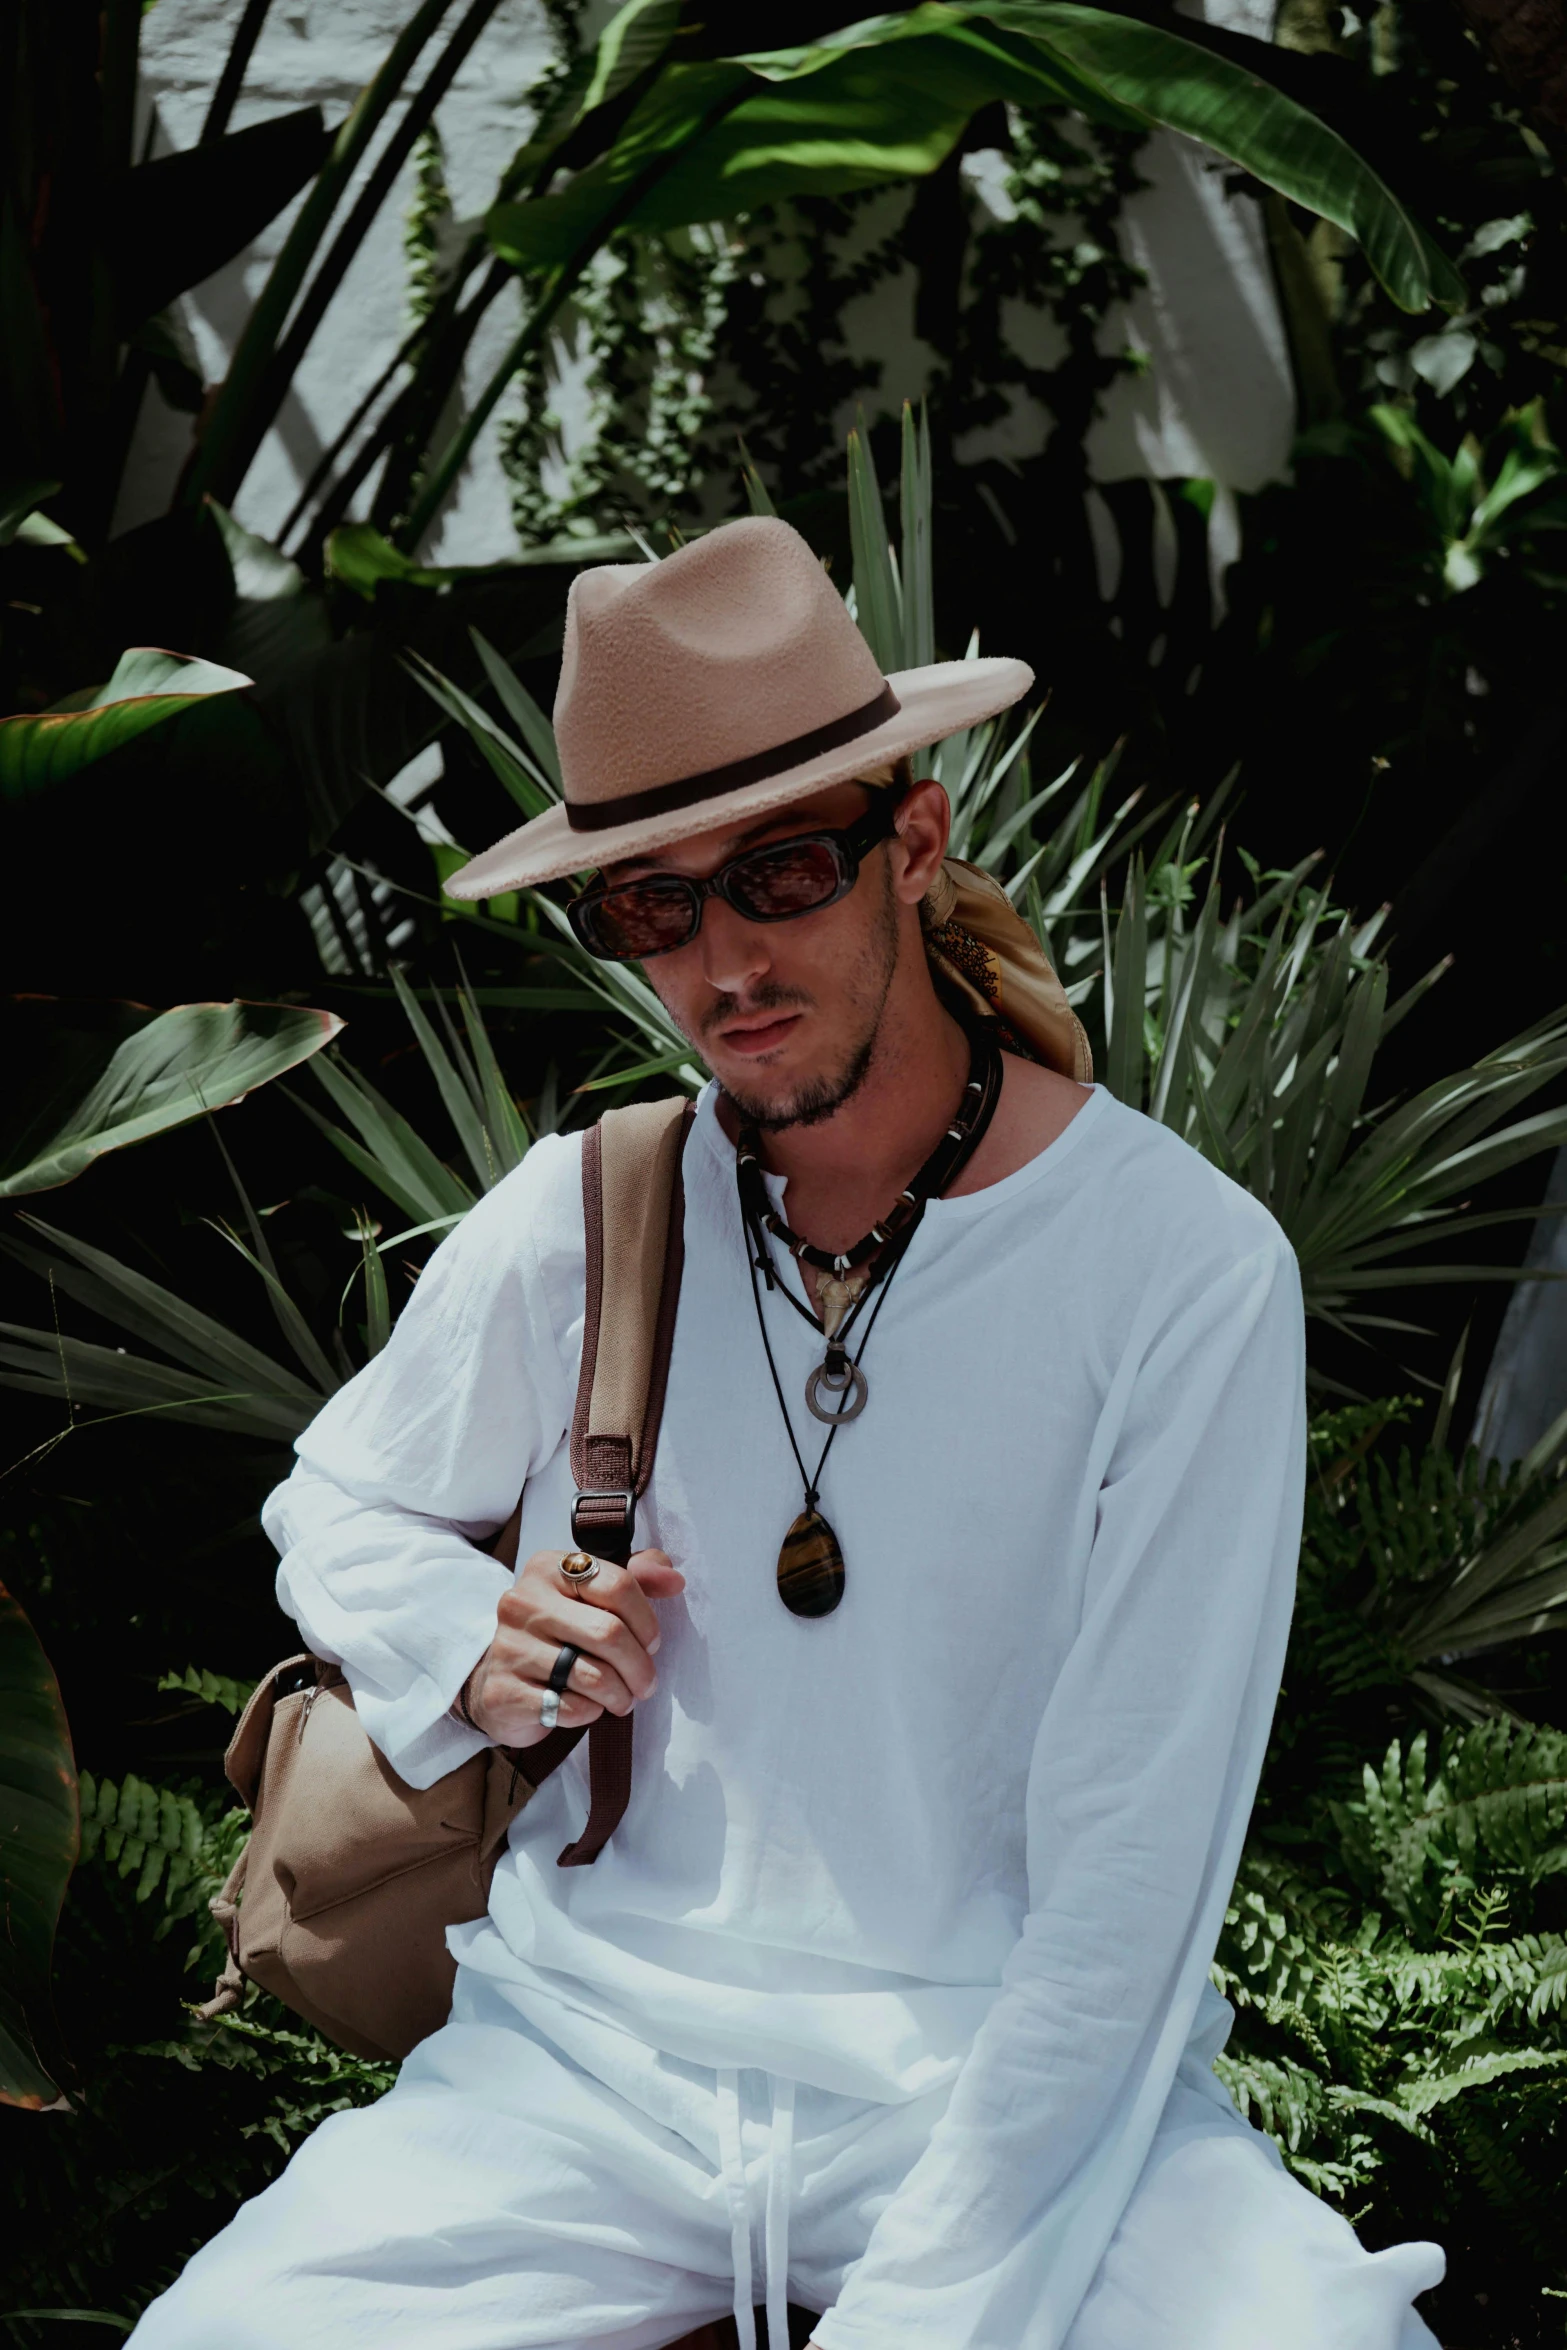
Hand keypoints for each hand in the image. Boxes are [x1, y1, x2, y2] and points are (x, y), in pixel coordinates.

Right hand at [464, 1545, 683, 1746]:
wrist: (498, 1679)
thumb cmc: (557, 1634)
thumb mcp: (593, 1597)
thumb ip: (638, 1579)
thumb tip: (675, 1580)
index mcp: (548, 1569)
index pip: (618, 1585)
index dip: (647, 1620)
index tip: (652, 1642)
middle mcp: (522, 1602)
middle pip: (608, 1633)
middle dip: (639, 1666)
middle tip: (646, 1683)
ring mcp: (509, 1647)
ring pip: (593, 1676)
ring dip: (620, 1695)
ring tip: (622, 1699)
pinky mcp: (504, 1692)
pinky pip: (570, 1708)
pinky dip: (590, 1713)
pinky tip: (587, 1707)